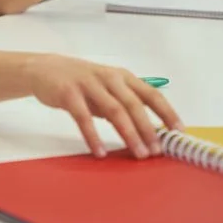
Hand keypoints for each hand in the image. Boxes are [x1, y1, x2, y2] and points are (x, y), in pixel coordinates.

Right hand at [25, 55, 182, 158]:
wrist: (44, 69)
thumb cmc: (80, 82)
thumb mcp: (107, 88)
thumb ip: (125, 104)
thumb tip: (150, 130)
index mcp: (122, 77)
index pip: (151, 94)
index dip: (167, 112)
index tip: (178, 131)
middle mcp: (108, 78)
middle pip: (134, 104)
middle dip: (148, 128)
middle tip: (157, 150)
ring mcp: (88, 84)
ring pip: (114, 110)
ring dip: (129, 134)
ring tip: (138, 153)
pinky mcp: (68, 93)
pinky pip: (83, 118)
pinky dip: (93, 136)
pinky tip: (100, 152)